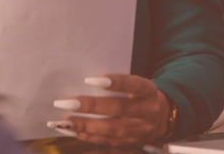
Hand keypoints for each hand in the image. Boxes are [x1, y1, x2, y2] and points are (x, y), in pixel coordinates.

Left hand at [48, 75, 172, 146]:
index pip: (132, 85)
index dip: (114, 82)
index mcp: (148, 91)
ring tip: (66, 122)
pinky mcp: (130, 143)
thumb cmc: (137, 95)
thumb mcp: (134, 84)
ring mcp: (140, 130)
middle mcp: (147, 112)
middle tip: (69, 102)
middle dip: (92, 106)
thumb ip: (117, 83)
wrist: (157, 117)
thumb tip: (85, 82)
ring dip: (86, 125)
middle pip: (119, 108)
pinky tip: (73, 131)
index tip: (90, 79)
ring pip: (112, 129)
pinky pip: (107, 142)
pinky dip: (88, 136)